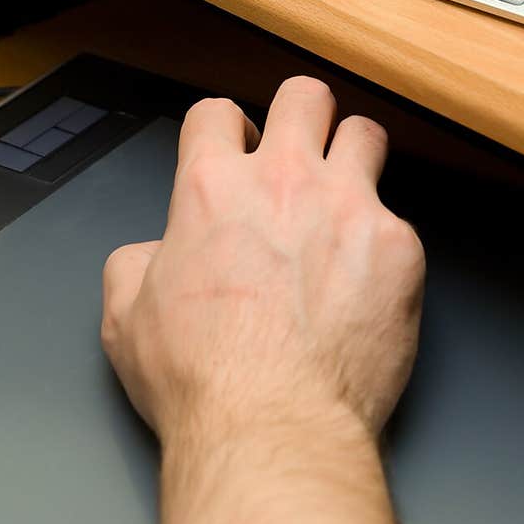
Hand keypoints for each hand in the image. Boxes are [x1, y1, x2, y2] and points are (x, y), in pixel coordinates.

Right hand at [102, 76, 424, 442]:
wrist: (272, 427)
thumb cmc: (204, 383)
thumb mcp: (125, 317)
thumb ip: (136, 263)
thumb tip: (152, 255)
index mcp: (212, 188)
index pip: (218, 112)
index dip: (225, 129)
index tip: (237, 148)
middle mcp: (284, 181)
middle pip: (304, 95)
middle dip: (301, 116)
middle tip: (302, 147)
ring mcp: (348, 207)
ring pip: (365, 134)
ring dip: (354, 156)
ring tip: (348, 192)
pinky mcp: (397, 246)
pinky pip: (397, 218)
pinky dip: (382, 241)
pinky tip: (368, 276)